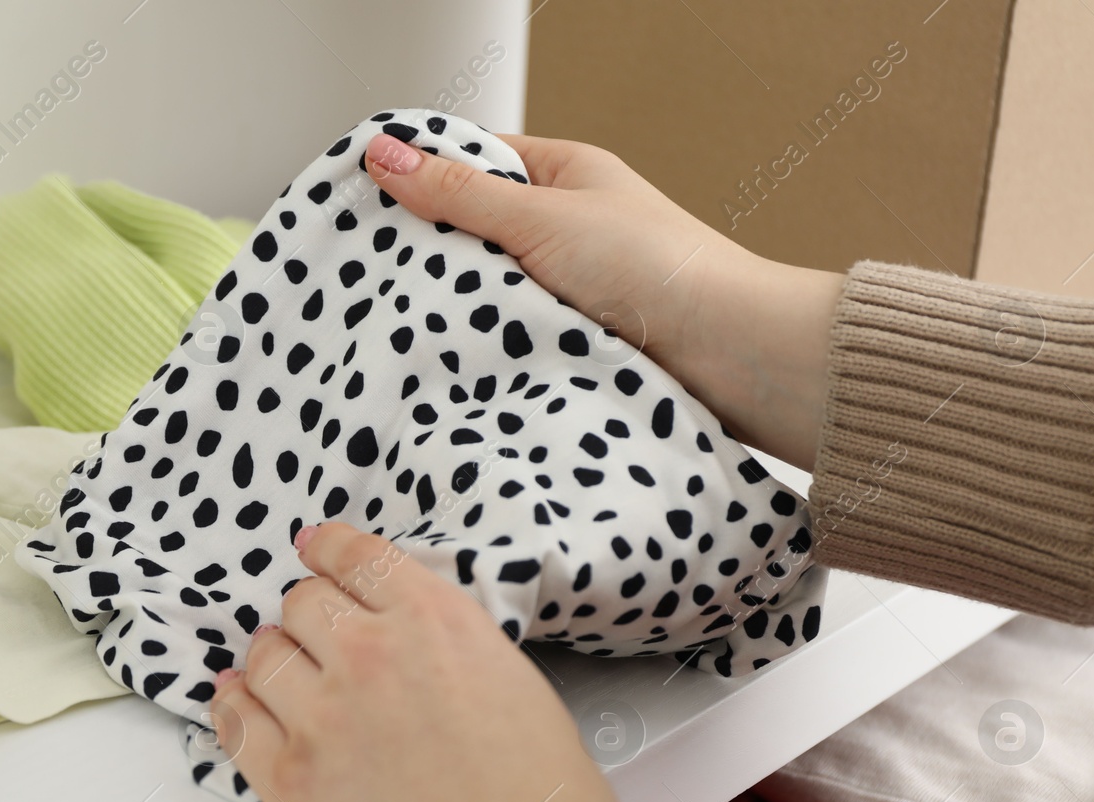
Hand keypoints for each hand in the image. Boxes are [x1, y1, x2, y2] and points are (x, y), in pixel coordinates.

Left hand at [209, 523, 625, 801]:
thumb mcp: (518, 687)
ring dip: (272, 660)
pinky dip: (234, 707)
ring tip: (280, 674)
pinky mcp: (287, 782)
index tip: (317, 550)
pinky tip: (238, 704)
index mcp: (435, 622)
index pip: (358, 558)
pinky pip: (235, 722)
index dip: (329, 551)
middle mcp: (370, 656)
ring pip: (264, 657)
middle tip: (314, 634)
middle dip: (309, 616)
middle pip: (304, 605)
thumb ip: (456, 655)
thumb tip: (423, 661)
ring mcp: (321, 718)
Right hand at [363, 131, 844, 471]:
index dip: (421, 174)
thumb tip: (389, 155)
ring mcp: (570, 286)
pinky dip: (488, 344)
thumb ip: (460, 193)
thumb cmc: (658, 267)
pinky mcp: (573, 340)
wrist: (729, 354)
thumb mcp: (541, 216)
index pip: (475, 161)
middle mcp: (568, 227)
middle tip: (372, 267)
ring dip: (462, 304)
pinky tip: (454, 354)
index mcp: (566, 175)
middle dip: (433, 249)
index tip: (364, 194)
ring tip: (407, 316)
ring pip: (490, 288)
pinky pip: (512, 335)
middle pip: (476, 229)